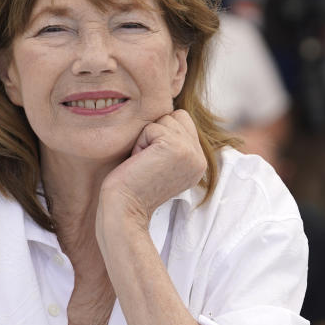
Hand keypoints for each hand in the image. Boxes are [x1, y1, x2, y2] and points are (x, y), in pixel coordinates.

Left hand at [99, 110, 206, 226]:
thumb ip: (174, 143)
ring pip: (164, 119)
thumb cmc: (133, 187)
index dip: (161, 135)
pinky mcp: (175, 148)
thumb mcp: (163, 165)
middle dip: (155, 134)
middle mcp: (200, 158)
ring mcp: (190, 152)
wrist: (125, 210)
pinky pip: (152, 127)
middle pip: (176, 117)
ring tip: (144, 163)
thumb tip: (169, 114)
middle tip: (147, 162)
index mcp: (198, 162)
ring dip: (147, 139)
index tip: (153, 163)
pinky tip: (139, 163)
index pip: (183, 122)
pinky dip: (140, 143)